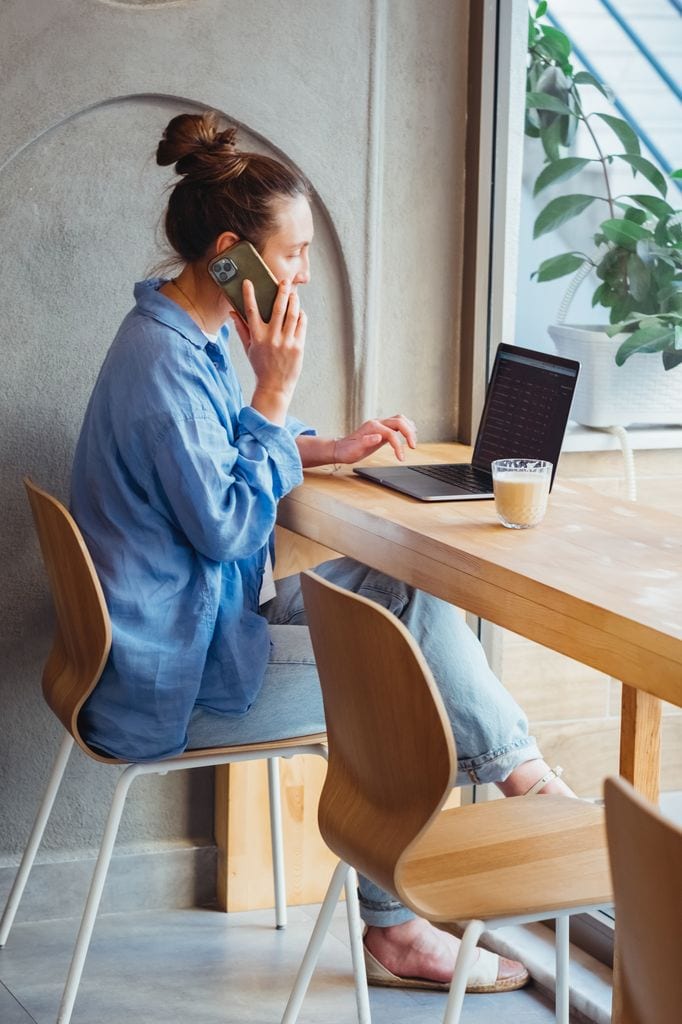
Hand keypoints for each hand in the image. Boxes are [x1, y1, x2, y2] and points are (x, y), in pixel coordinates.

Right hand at [239, 280, 306, 423]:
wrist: (274, 387)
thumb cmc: (260, 366)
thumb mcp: (248, 348)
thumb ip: (241, 329)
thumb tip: (233, 313)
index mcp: (257, 337)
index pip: (251, 311)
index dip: (249, 295)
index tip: (248, 282)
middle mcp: (272, 338)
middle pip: (278, 308)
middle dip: (281, 292)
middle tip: (284, 282)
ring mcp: (286, 342)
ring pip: (292, 314)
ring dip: (294, 301)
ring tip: (293, 294)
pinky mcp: (298, 347)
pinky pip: (301, 325)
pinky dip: (301, 316)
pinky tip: (299, 311)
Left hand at [334, 414, 416, 464]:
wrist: (341, 449)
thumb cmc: (347, 451)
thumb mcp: (355, 449)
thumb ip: (366, 441)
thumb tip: (378, 437)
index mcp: (372, 427)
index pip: (391, 433)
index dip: (398, 446)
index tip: (401, 458)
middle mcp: (377, 422)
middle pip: (399, 421)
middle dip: (409, 433)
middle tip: (413, 447)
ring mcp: (380, 424)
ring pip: (399, 419)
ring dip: (409, 428)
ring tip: (413, 442)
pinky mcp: (382, 429)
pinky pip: (397, 423)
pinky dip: (405, 428)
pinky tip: (409, 436)